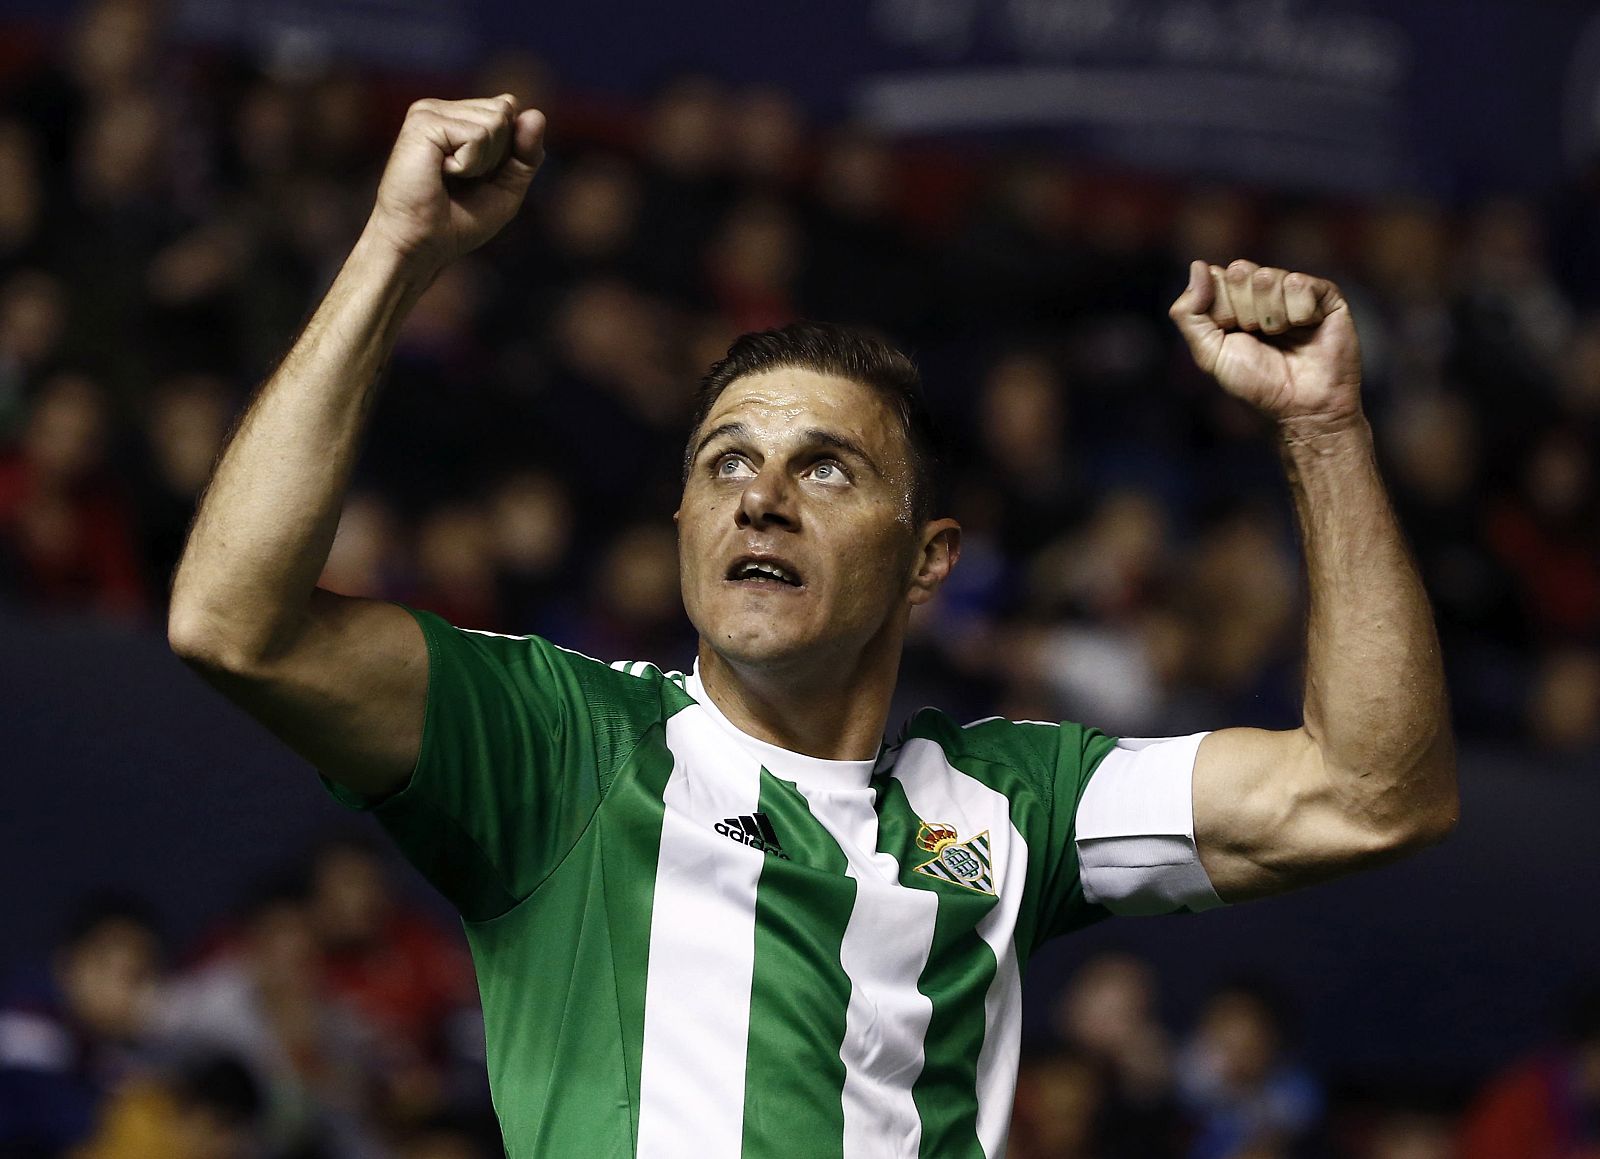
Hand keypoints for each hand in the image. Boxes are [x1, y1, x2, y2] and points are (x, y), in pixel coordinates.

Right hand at [365, 94, 546, 272]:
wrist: (421, 246)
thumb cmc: (458, 222)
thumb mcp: (508, 188)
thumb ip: (528, 154)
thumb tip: (536, 113)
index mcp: (458, 118)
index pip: (511, 110)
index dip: (509, 152)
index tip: (478, 178)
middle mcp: (443, 109)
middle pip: (505, 113)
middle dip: (496, 157)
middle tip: (461, 181)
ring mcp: (430, 111)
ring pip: (495, 121)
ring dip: (481, 162)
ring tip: (448, 177)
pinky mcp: (424, 122)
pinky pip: (477, 135)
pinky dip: (469, 164)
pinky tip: (441, 173)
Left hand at [1169, 259, 1362, 432]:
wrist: (1301, 405)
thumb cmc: (1256, 383)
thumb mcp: (1210, 354)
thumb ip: (1189, 313)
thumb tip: (1197, 266)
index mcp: (1232, 299)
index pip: (1216, 276)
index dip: (1221, 310)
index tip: (1233, 334)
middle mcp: (1262, 289)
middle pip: (1240, 271)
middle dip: (1244, 312)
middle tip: (1258, 337)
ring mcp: (1293, 289)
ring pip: (1268, 277)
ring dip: (1270, 317)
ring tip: (1282, 336)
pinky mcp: (1324, 293)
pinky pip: (1299, 284)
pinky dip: (1297, 314)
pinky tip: (1306, 329)